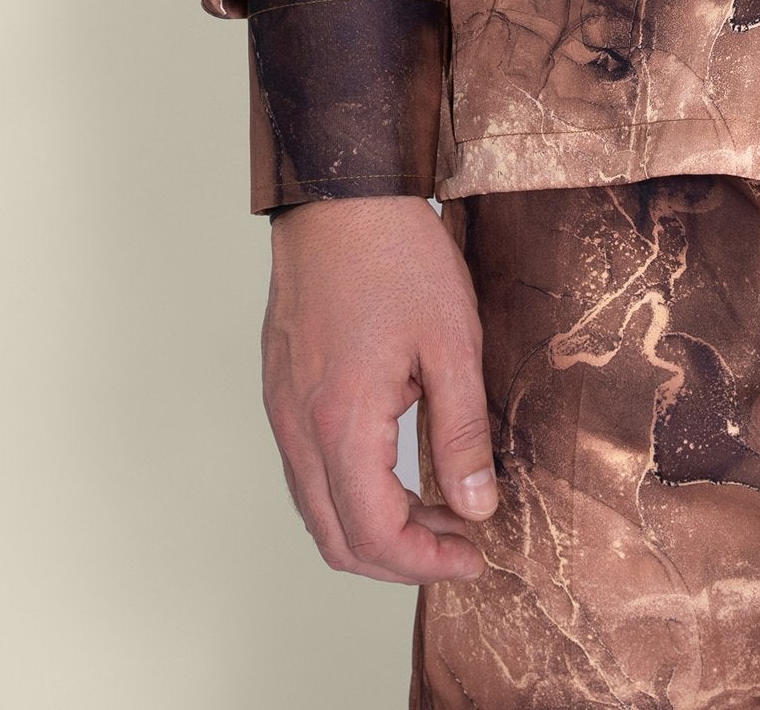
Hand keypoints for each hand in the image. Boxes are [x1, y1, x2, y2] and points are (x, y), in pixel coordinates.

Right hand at [261, 194, 498, 582]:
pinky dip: (350, 493)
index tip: (473, 556)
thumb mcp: (452, 342)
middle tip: (458, 547)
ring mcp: (282, 411)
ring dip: (374, 528)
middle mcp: (299, 429)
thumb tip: (478, 505)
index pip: (374, 535)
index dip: (425, 564)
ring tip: (439, 510)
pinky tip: (398, 470)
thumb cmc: (395, 256)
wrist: (339, 194)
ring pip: (317, 510)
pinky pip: (308, 471)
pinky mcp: (281, 391)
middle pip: (336, 540)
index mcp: (341, 423)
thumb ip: (463, 432)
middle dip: (400, 560)